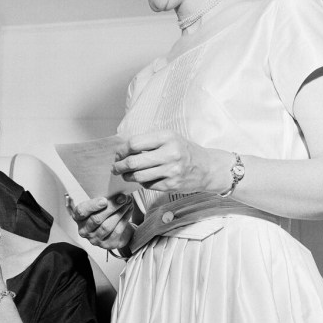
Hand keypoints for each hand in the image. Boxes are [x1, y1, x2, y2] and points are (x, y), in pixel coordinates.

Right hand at [69, 195, 133, 250]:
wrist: (117, 230)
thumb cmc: (106, 214)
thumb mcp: (99, 205)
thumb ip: (100, 199)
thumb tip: (113, 191)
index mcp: (78, 218)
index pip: (81, 212)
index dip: (92, 206)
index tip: (104, 200)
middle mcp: (84, 230)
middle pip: (96, 219)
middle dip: (111, 207)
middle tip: (122, 198)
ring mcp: (95, 239)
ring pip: (107, 226)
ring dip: (119, 212)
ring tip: (127, 202)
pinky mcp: (107, 244)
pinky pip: (116, 231)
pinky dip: (124, 219)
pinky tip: (128, 210)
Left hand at [113, 130, 230, 193]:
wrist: (207, 167)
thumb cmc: (184, 151)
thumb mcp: (169, 138)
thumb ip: (148, 142)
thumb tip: (122, 151)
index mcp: (167, 137)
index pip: (134, 143)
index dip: (121, 151)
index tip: (118, 155)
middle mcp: (170, 153)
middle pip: (133, 162)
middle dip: (119, 166)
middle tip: (115, 168)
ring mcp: (171, 171)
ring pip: (138, 176)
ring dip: (127, 176)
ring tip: (125, 175)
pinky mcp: (171, 185)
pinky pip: (147, 185)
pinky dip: (142, 182)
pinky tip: (144, 178)